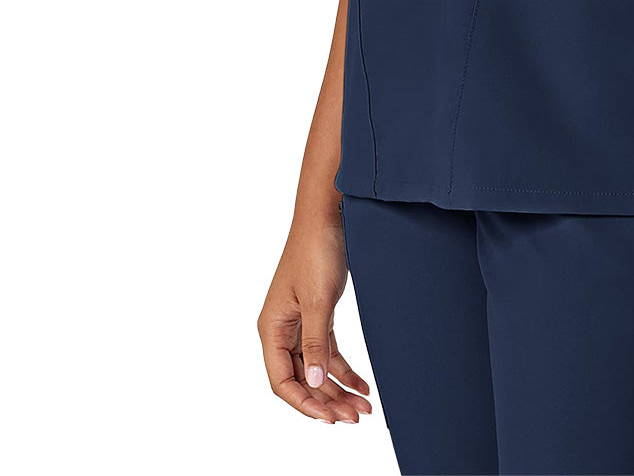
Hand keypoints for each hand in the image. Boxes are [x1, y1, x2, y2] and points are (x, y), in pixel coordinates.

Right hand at [257, 207, 372, 423]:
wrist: (328, 214)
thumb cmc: (316, 250)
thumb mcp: (318, 300)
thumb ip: (315, 343)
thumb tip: (313, 382)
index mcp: (271, 328)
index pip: (282, 381)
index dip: (305, 403)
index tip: (331, 418)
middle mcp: (282, 329)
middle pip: (301, 379)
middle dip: (327, 400)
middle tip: (355, 417)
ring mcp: (299, 323)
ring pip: (316, 368)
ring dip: (338, 388)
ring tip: (363, 407)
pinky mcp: (318, 314)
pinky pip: (328, 351)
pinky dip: (344, 369)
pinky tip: (362, 384)